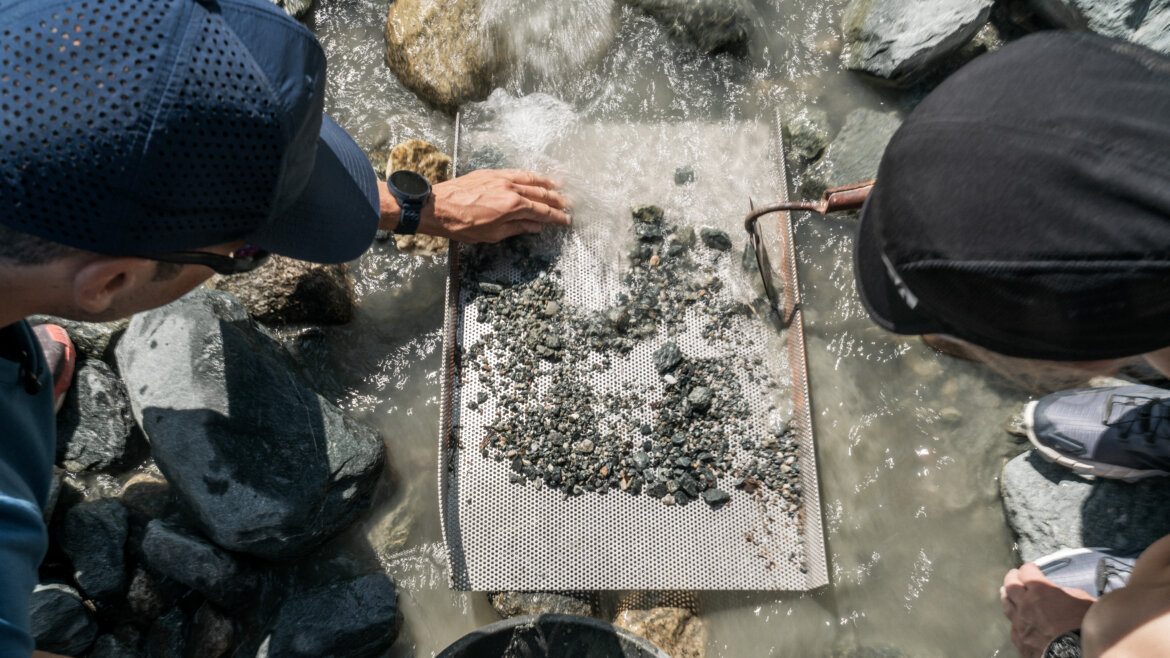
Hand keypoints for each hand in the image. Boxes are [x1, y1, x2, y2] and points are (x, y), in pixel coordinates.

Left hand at [422, 169, 569, 242]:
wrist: (437, 207)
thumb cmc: (461, 224)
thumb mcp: (492, 234)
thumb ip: (517, 227)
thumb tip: (534, 226)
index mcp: (512, 206)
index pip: (542, 211)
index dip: (556, 216)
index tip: (566, 219)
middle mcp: (510, 188)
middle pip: (540, 193)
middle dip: (556, 199)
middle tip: (568, 203)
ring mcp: (500, 178)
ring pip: (530, 178)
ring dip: (545, 182)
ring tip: (557, 186)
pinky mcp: (490, 173)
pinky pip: (515, 172)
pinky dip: (528, 175)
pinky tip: (532, 177)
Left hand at [1001, 563, 1095, 656]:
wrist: (1078, 654)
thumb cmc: (1086, 628)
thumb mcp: (1083, 601)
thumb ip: (1068, 593)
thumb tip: (1061, 593)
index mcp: (1041, 590)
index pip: (1026, 571)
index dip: (1029, 569)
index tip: (1032, 569)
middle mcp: (1025, 604)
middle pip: (1010, 585)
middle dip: (1012, 578)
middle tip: (1014, 576)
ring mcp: (1020, 624)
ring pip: (1007, 605)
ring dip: (1007, 597)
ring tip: (1007, 593)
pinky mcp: (1021, 641)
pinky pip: (1013, 627)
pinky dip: (1015, 621)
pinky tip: (1016, 621)